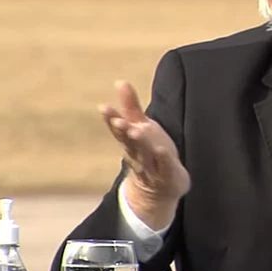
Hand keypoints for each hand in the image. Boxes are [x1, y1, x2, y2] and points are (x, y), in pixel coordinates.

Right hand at [99, 80, 189, 228]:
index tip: (103, 107)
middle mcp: (138, 154)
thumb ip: (131, 107)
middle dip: (123, 131)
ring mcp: (152, 166)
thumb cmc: (149, 152)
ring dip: (139, 143)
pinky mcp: (168, 175)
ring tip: (136, 131)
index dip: (111, 119)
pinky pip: (164, 168)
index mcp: (131, 142)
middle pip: (129, 141)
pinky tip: (161, 150)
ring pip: (144, 154)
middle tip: (118, 120)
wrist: (160, 189)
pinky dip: (163, 160)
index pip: (119, 129)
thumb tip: (120, 81)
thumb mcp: (141, 128)